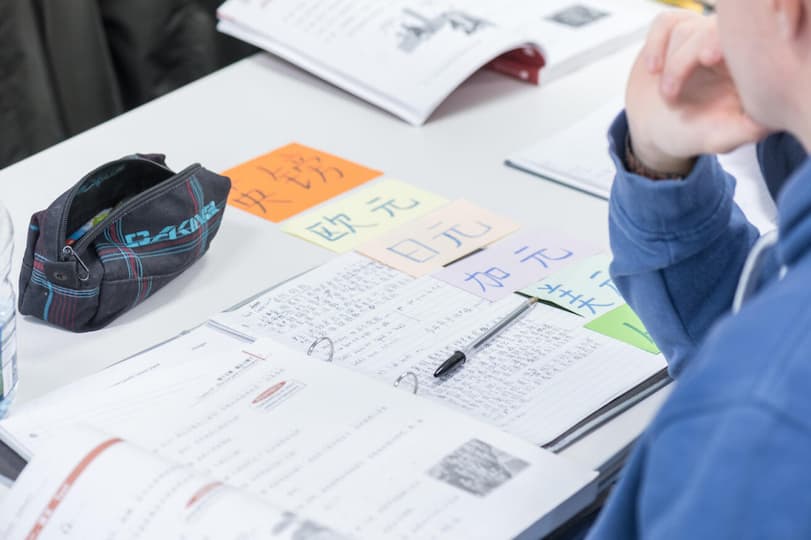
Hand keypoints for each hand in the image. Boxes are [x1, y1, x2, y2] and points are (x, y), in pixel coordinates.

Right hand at [626, 12, 768, 175]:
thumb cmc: (691, 134)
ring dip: (668, 66)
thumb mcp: (719, 139)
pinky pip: (664, 23)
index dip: (724, 42)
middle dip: (685, 59)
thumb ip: (745, 130)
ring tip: (667, 97)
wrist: (655, 131)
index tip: (708, 58)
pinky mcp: (674, 33)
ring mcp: (700, 37)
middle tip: (670, 92)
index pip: (745, 39)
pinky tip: (653, 70)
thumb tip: (769, 120)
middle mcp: (726, 46)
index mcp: (746, 67)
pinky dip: (654, 44)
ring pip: (685, 29)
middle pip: (711, 29)